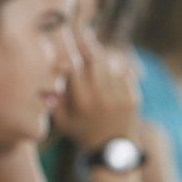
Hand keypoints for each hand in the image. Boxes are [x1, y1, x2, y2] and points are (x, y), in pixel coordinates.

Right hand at [52, 30, 139, 149]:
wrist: (112, 150)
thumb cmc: (81, 130)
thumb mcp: (61, 119)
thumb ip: (54, 97)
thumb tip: (49, 73)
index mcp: (80, 102)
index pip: (75, 67)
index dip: (72, 50)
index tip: (68, 36)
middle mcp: (100, 99)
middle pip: (95, 60)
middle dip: (88, 44)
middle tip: (84, 32)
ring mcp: (119, 98)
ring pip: (110, 65)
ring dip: (102, 56)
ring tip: (94, 49)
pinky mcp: (133, 98)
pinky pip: (124, 72)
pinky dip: (116, 67)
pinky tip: (110, 67)